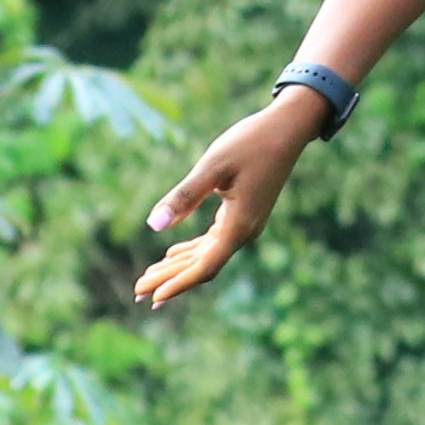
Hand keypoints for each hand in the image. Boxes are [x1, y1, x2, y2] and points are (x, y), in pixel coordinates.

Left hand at [134, 82, 336, 308]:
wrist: (287, 128)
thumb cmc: (250, 142)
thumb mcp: (212, 167)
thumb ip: (183, 197)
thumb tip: (153, 226)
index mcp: (239, 226)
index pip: (204, 267)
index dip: (176, 283)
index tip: (150, 297)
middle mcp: (244, 232)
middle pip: (202, 265)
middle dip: (169, 279)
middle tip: (137, 294)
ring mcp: (245, 224)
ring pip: (207, 254)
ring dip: (178, 266)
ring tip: (148, 278)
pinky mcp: (244, 214)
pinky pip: (214, 240)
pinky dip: (192, 249)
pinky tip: (173, 253)